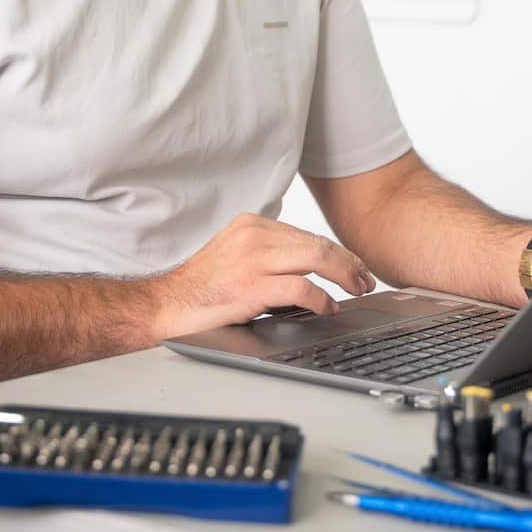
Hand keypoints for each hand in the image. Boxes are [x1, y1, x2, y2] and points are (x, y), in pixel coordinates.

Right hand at [153, 214, 375, 339]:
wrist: (166, 306)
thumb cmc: (203, 288)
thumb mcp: (236, 256)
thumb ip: (270, 255)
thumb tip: (314, 271)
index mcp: (252, 224)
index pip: (308, 234)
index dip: (338, 252)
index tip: (355, 267)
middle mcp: (253, 235)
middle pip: (318, 243)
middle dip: (349, 263)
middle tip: (365, 280)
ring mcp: (252, 260)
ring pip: (316, 259)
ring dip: (344, 276)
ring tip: (356, 290)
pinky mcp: (250, 287)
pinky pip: (300, 289)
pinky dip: (321, 299)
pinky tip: (327, 308)